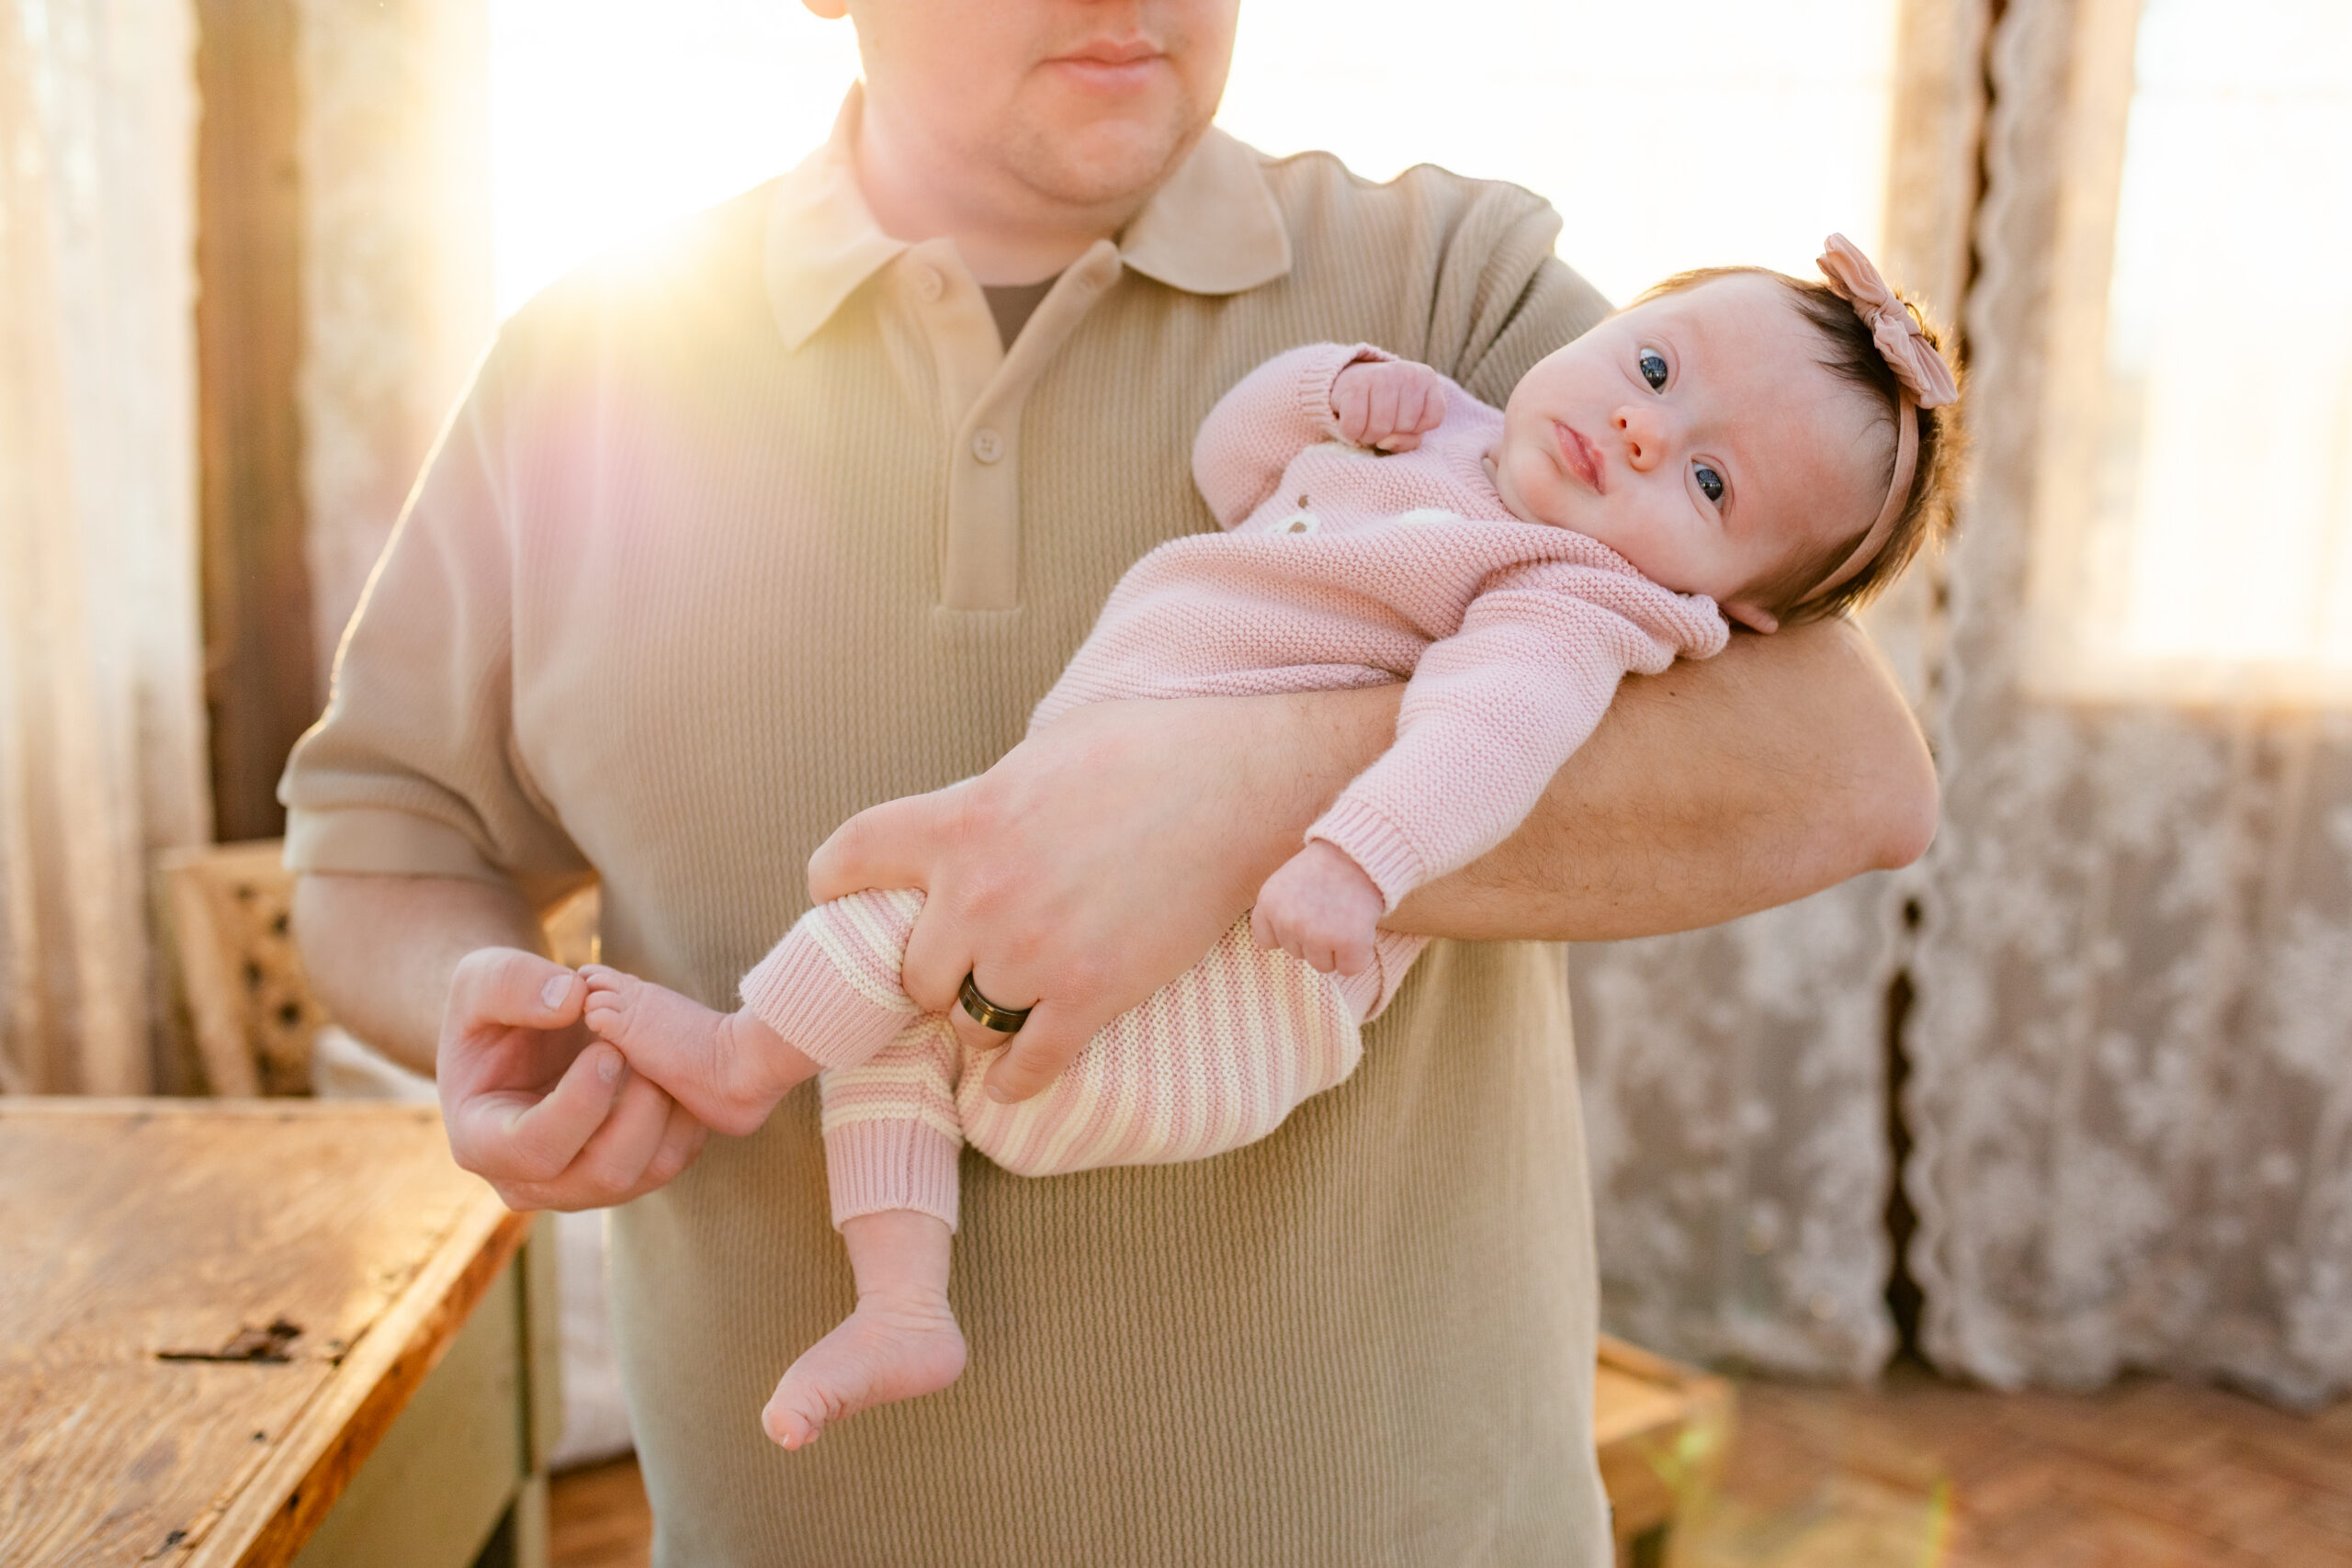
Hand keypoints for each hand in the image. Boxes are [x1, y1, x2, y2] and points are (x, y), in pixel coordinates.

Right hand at [437, 947, 708, 1209]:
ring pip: (648, 1173)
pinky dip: (686, 1115)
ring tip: (656, 1052)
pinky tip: (672, 1067)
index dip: (580, 1103)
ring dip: (668, 1109)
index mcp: (481, 1141)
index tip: (607, 1049)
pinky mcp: (626, 1173)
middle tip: (641, 1047)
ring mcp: (581, 1184)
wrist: (523, 1030)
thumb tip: (570, 1002)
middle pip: (603, 1173)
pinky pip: (673, 1158)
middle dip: (638, 1108)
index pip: (535, 1150)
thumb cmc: (494, 1008)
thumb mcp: (481, 977)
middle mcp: (530, 1180)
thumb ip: (511, 984)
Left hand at [806, 694, 1363, 1102]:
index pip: (851, 859)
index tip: (841, 902)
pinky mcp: (1091, 994)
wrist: (1241, 779)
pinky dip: (1017, 1080)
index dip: (837, 887)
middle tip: (963, 969)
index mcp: (961, 818)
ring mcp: (1032, 951)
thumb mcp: (1041, 756)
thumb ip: (987, 806)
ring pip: (968, 1021)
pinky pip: (1026, 1064)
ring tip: (1011, 1009)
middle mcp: (979, 891)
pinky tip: (1017, 1080)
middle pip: (913, 970)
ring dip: (985, 1019)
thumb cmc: (1151, 747)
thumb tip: (964, 835)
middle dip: (935, 973)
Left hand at [1251, 839, 1384, 975]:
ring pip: (1322, 965)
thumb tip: (1282, 947)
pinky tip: (1360, 927)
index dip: (1288, 932)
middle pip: (1297, 954)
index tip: (1305, 913)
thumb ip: (1280, 912)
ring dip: (1336, 947)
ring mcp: (1317, 934)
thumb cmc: (1327, 868)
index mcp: (1268, 903)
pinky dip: (1359, 954)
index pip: (1267, 941)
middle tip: (1331, 906)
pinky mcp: (1348, 943)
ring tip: (1344, 915)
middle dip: (1315, 937)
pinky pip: (1349, 968)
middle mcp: (1288, 921)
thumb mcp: (1287, 882)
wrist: (1363, 853)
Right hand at [1331, 359, 1447, 451]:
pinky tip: (1350, 422)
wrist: (1347, 382)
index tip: (1402, 416)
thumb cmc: (1384, 407)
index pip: (1434, 418)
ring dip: (1369, 436)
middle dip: (1390, 433)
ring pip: (1380, 429)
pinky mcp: (1354, 385)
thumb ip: (1410, 439)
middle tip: (1379, 420)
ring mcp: (1380, 376)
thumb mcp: (1408, 422)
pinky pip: (1355, 427)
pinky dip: (1350, 432)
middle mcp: (1406, 372)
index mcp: (1426, 377)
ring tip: (1366, 422)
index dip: (1417, 427)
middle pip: (1406, 426)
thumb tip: (1387, 441)